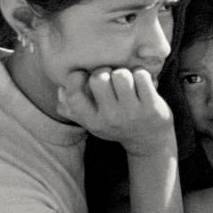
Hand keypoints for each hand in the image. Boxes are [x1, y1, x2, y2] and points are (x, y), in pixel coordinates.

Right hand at [58, 67, 173, 154]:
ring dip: (124, 73)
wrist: (149, 141)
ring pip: (121, 75)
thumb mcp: (91, 122)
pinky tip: (143, 83)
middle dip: (104, 71)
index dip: (77, 79)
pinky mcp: (152, 106)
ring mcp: (133, 113)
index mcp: (92, 121)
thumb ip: (71, 108)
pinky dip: (142, 74)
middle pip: (98, 78)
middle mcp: (111, 118)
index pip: (74, 95)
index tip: (85, 77)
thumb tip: (60, 90)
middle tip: (111, 78)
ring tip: (127, 81)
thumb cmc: (116, 124)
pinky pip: (141, 75)